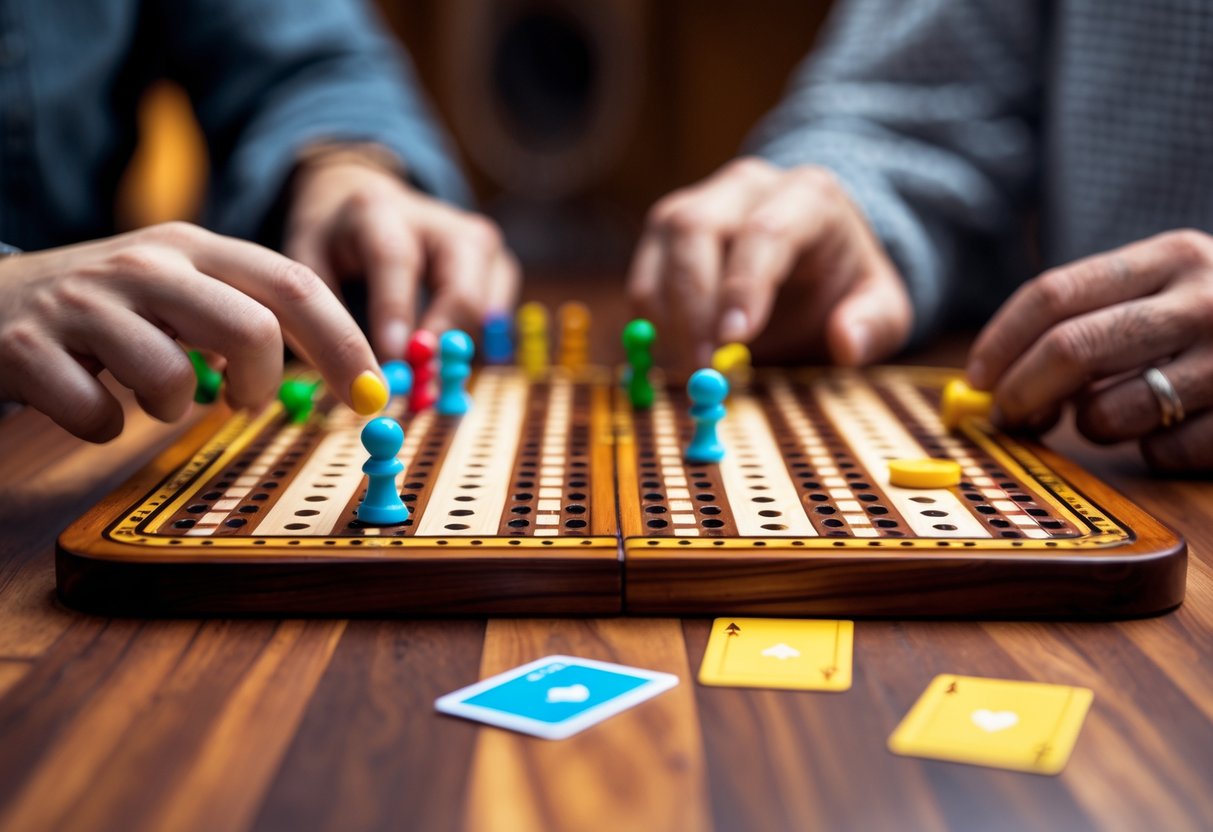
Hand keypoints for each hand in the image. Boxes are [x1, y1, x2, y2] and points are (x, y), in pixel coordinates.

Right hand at [0, 222, 384, 441]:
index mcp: (193, 247)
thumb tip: (332, 369)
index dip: (344, 343)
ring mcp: (84, 303)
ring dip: (173, 409)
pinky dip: (105, 428)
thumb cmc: (102, 306)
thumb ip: (245, 313)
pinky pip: (99, 418)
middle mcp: (144, 264)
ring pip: (173, 379)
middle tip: (245, 402)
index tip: (374, 392)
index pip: (293, 285)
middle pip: (250, 329)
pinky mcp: (30, 349)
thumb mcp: (177, 286)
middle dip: (263, 384)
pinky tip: (89, 402)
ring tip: (150, 395)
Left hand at [285, 158, 518, 358]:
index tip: (392, 359)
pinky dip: (473, 342)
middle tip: (420, 382)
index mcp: (379, 211)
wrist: (371, 207)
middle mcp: (439, 221)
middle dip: (442, 340)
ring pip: (485, 307)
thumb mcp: (307, 262)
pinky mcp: (499, 263)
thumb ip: (324, 312)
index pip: (394, 260)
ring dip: (458, 348)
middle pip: (460, 285)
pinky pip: (496, 316)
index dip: (395, 312)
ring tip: (423, 369)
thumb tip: (356, 377)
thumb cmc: (336, 244)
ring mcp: (478, 241)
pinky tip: (441, 348)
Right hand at [627, 157, 912, 370]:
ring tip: (688, 365)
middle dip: (693, 304)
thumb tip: (846, 342)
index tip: (733, 339)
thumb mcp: (882, 305)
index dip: (744, 285)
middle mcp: (748, 186)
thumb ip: (875, 323)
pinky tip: (672, 350)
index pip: (767, 231)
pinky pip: (645, 267)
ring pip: (663, 240)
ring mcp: (702, 200)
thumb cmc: (843, 282)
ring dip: (665, 311)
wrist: (814, 250)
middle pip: (699, 227)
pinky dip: (650, 315)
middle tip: (701, 367)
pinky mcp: (669, 228)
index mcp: (809, 196)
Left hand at [967, 229, 1212, 470]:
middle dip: (1022, 393)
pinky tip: (1173, 430)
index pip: (1052, 295)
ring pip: (1110, 413)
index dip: (999, 344)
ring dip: (1089, 427)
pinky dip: (1149, 453)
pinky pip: (1163, 454)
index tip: (976, 380)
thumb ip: (1093, 315)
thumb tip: (994, 378)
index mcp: (1171, 256)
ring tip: (1110, 416)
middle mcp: (1205, 300)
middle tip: (1012, 416)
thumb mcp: (1171, 286)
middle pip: (1071, 351)